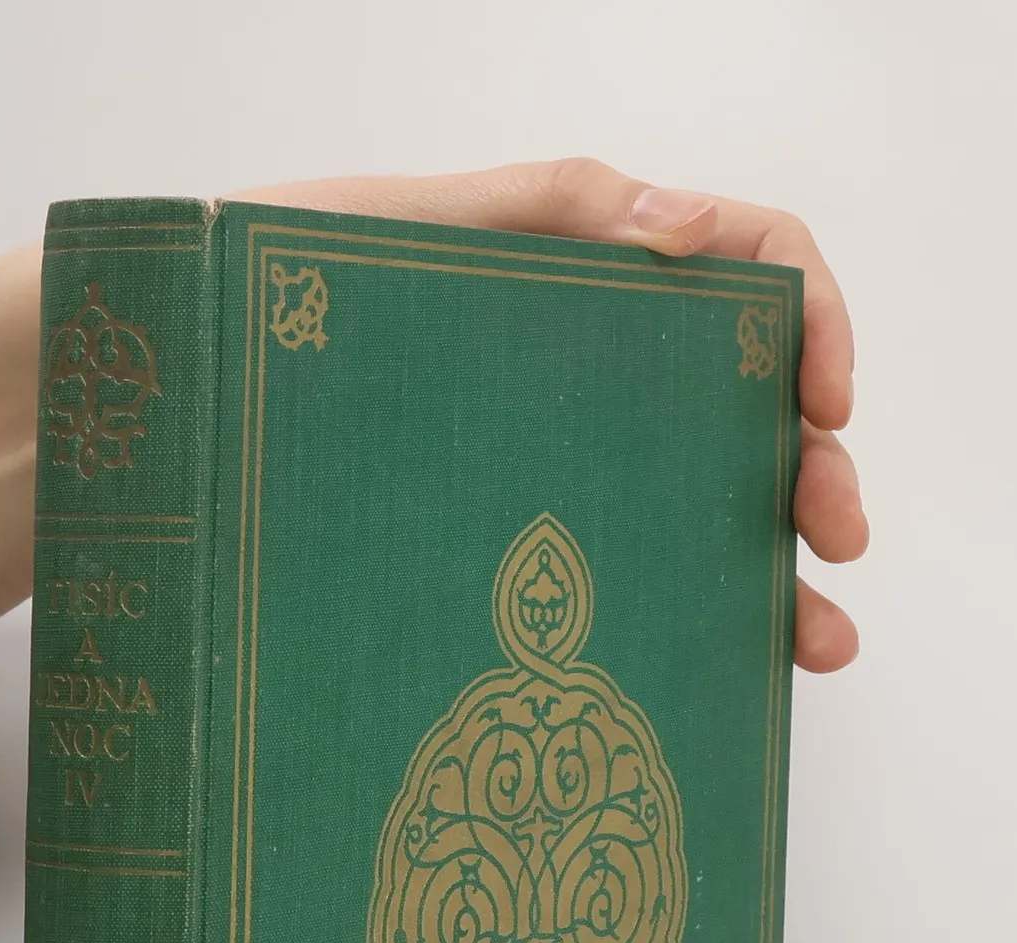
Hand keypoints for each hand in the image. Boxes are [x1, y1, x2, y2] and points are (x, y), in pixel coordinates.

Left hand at [241, 159, 865, 672]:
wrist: (179, 399)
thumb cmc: (272, 299)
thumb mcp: (403, 231)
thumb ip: (548, 207)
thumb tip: (684, 222)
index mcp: (591, 273)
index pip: (750, 265)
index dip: (813, 316)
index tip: (824, 394)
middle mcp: (598, 372)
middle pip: (755, 404)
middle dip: (818, 467)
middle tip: (836, 534)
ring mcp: (569, 462)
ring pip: (715, 506)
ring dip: (788, 566)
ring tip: (820, 637)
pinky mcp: (530, 540)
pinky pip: (644, 574)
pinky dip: (713, 616)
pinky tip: (749, 661)